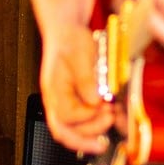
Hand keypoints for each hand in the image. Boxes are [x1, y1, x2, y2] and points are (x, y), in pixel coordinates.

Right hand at [38, 39, 111, 156]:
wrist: (67, 32)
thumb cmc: (70, 40)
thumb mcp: (81, 55)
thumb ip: (86, 79)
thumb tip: (94, 101)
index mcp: (53, 89)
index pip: (65, 116)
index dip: (86, 117)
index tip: (103, 108)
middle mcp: (55, 100)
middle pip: (65, 131)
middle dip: (90, 132)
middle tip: (110, 118)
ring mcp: (63, 102)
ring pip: (71, 131)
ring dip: (92, 131)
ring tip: (110, 118)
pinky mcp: (73, 102)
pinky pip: (78, 123)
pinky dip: (92, 127)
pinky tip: (104, 122)